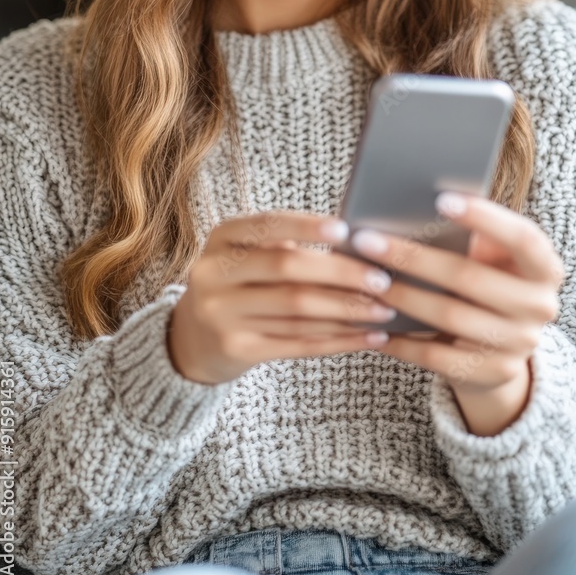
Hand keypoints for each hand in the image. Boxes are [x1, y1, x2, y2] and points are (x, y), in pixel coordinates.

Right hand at [167, 210, 397, 385]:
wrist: (190, 337)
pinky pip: (298, 344)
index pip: (267, 224)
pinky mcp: (238, 350)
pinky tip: (368, 337)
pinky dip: (339, 340)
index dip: (306, 226)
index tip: (346, 229)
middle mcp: (214, 274)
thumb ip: (285, 244)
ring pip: (297, 310)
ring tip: (385, 309)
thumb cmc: (237, 284)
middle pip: (286, 268)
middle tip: (382, 278)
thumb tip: (356, 244)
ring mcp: (222, 314)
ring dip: (347, 310)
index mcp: (221, 238)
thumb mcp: (246, 254)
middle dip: (340, 273)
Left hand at [347, 192, 564, 435]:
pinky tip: (375, 325)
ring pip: (449, 316)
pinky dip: (403, 341)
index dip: (485, 218)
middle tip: (366, 241)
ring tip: (366, 279)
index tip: (440, 198)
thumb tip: (411, 205)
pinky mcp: (493, 374)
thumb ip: (469, 233)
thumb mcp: (492, 256)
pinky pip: (438, 357)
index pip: (522, 238)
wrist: (503, 346)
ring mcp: (519, 344)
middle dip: (412, 257)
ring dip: (402, 296)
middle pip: (470, 277)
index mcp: (544, 268)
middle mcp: (540, 306)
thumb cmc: (487, 279)